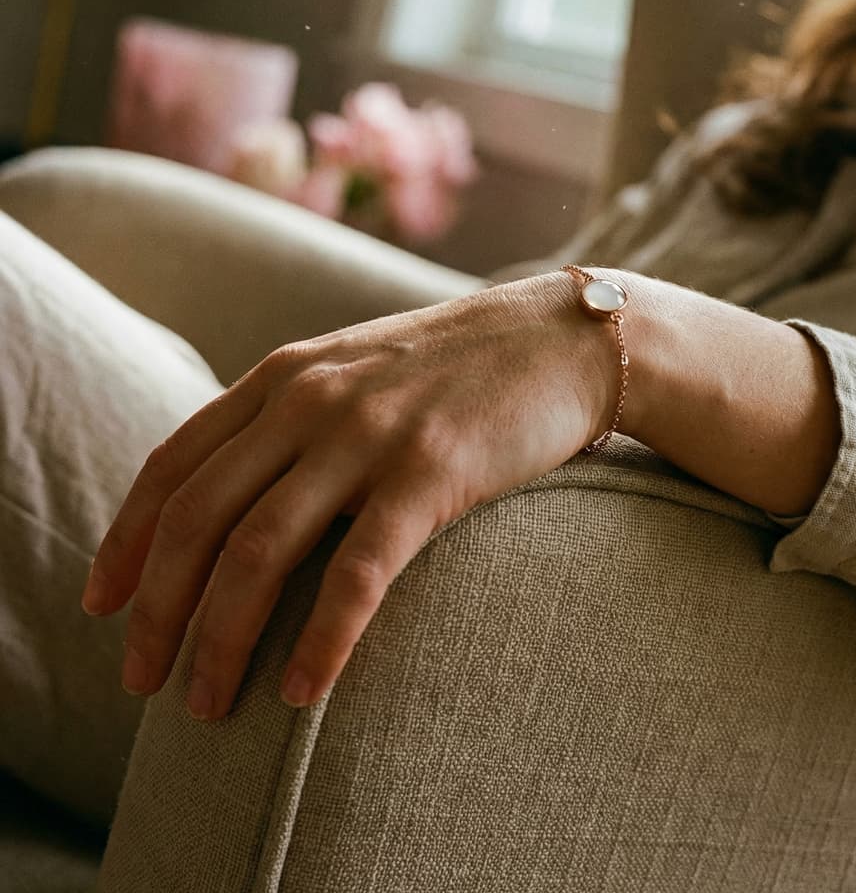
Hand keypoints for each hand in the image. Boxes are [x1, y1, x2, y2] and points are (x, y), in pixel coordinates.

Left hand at [80, 273, 609, 720]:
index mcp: (286, 375)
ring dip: (220, 640)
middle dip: (158, 611)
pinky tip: (304, 692)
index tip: (105, 605)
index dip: (127, 540)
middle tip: (142, 680)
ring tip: (208, 705)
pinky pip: (355, 573)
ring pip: (258, 551)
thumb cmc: (460, 365)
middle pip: (198, 519)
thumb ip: (293, 414)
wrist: (561, 339)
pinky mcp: (430, 472)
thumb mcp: (356, 368)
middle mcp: (311, 399)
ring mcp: (368, 433)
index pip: (173, 464)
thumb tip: (237, 494)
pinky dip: (321, 640)